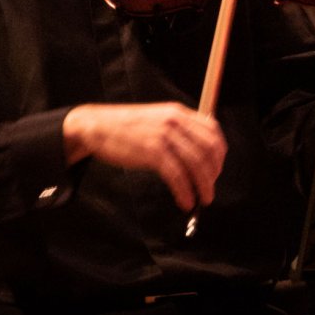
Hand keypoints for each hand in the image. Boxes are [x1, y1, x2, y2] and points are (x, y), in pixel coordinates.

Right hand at [62, 102, 226, 211]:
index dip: (219, 153)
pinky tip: (185, 201)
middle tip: (210, 188)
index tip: (216, 169)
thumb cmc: (125, 127)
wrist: (95, 126)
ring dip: (204, 186)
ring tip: (203, 199)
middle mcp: (175, 121)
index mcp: (178, 112)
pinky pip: (177, 175)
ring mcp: (164, 135)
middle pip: (209, 148)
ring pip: (196, 164)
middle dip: (214, 172)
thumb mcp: (156, 119)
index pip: (212, 129)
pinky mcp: (152, 151)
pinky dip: (185, 191)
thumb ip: (177, 129)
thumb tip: (197, 153)